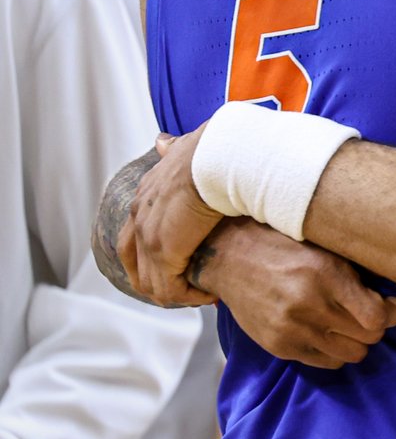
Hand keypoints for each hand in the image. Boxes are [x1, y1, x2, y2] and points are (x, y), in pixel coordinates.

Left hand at [122, 126, 221, 305]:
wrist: (216, 158)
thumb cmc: (210, 151)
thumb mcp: (184, 148)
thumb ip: (172, 149)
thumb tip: (161, 142)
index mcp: (144, 196)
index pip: (135, 235)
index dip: (156, 253)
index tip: (183, 261)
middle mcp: (139, 218)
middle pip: (135, 262)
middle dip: (160, 278)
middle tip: (188, 285)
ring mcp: (147, 237)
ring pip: (151, 282)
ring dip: (176, 292)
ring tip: (201, 294)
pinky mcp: (163, 253)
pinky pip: (170, 290)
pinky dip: (188, 297)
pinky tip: (209, 294)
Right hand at [194, 219, 395, 367]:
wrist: (230, 257)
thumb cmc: (285, 245)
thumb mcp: (325, 248)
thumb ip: (357, 274)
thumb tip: (394, 303)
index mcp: (326, 274)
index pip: (377, 316)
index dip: (392, 312)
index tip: (393, 304)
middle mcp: (310, 305)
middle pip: (369, 337)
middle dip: (377, 326)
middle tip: (371, 313)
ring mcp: (292, 330)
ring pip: (352, 355)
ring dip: (357, 341)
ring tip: (350, 324)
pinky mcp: (279, 347)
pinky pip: (326, 362)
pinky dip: (335, 351)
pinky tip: (329, 333)